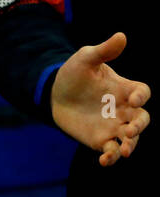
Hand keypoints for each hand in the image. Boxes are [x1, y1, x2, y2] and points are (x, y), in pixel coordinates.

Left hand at [51, 32, 150, 166]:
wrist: (54, 93)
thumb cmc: (74, 74)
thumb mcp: (85, 59)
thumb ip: (104, 51)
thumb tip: (121, 36)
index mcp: (124, 89)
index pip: (142, 92)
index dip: (141, 96)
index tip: (133, 99)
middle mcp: (123, 109)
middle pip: (142, 120)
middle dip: (139, 126)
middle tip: (129, 130)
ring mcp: (113, 126)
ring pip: (131, 139)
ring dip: (130, 145)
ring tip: (123, 150)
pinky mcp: (101, 139)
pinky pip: (111, 150)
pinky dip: (111, 157)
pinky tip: (104, 160)